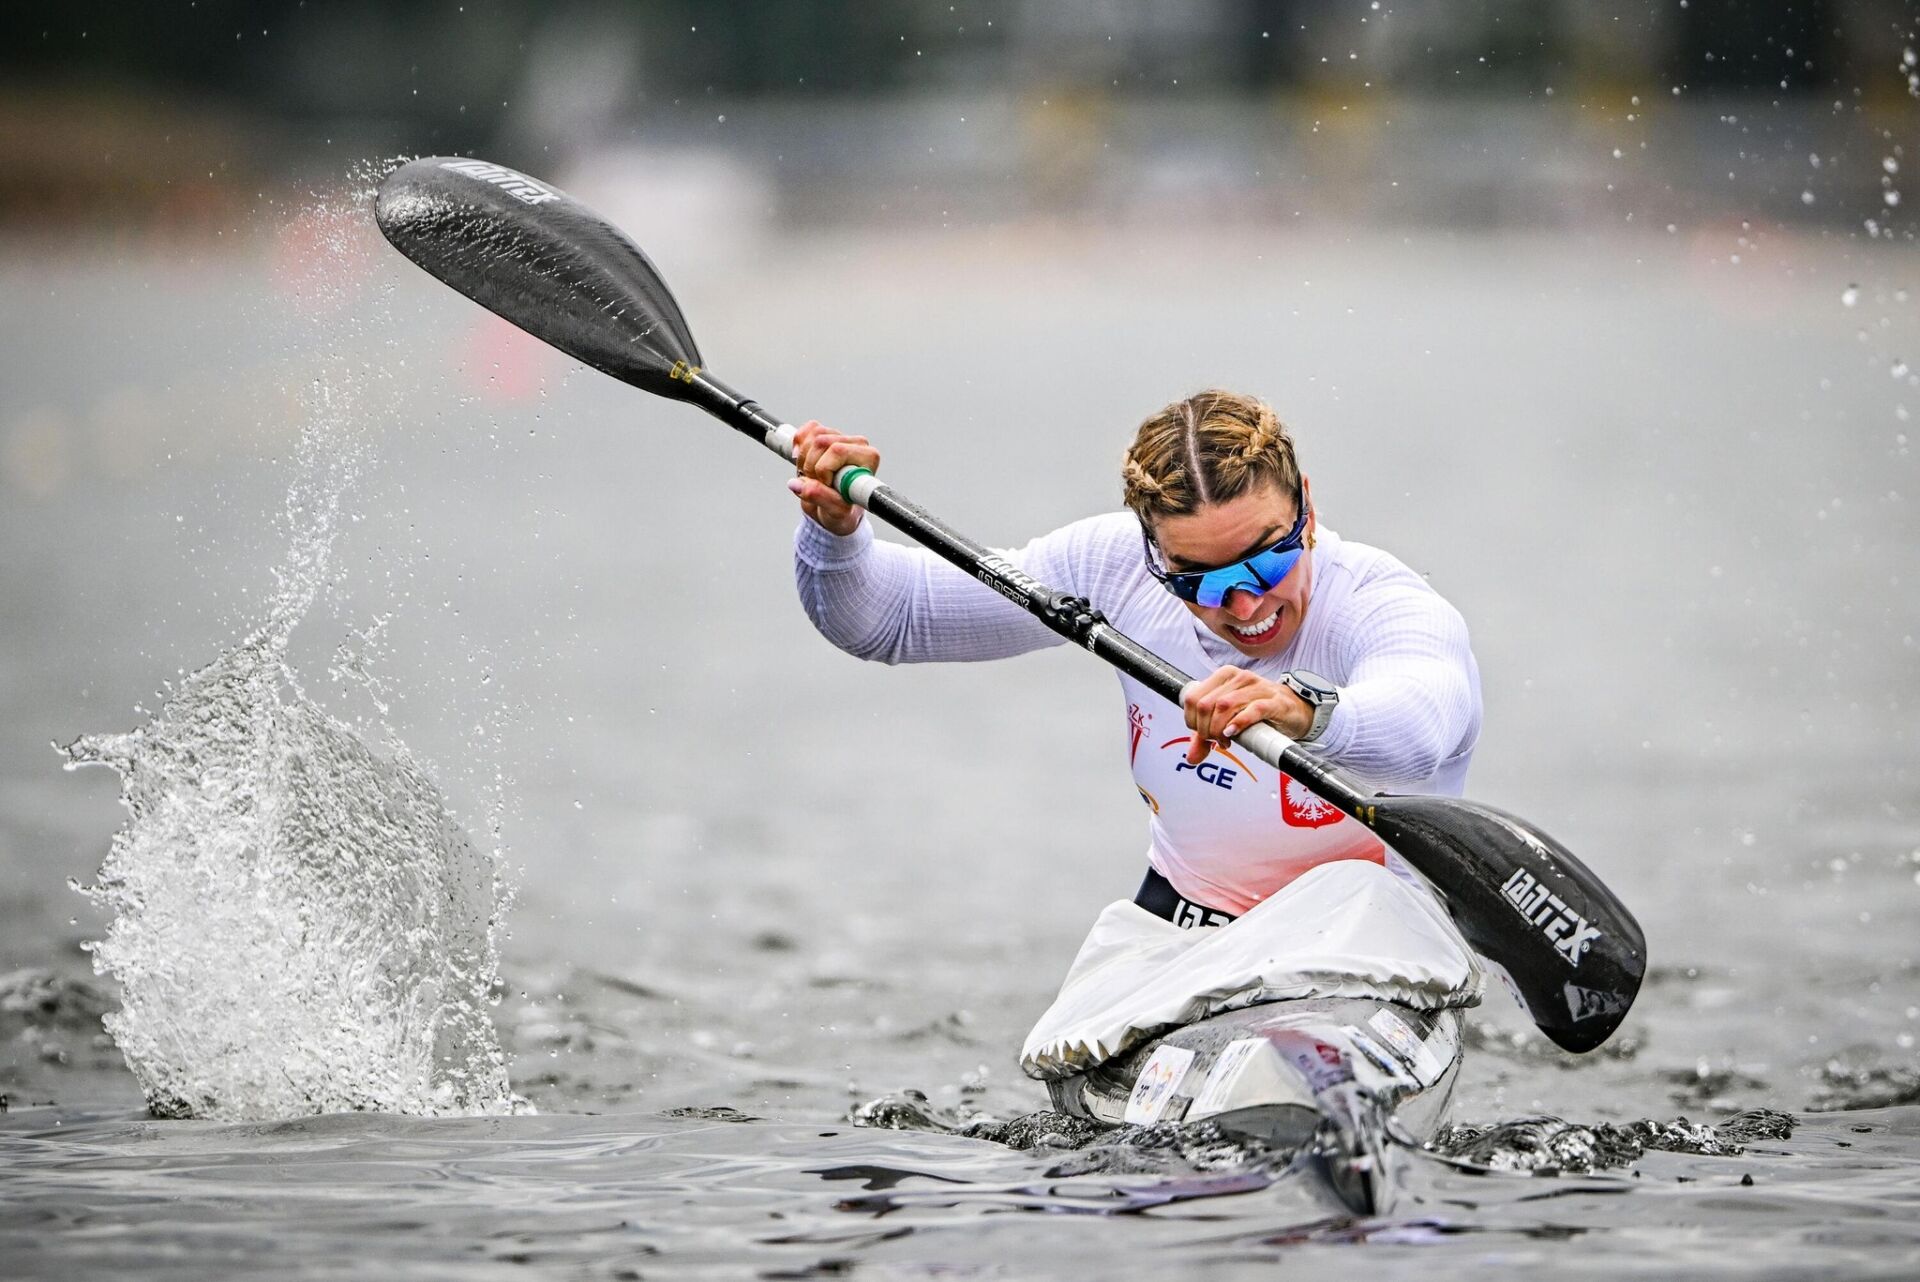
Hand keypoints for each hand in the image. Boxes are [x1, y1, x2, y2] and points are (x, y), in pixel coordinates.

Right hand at [788, 421, 878, 536]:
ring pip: (812, 435)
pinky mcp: (826, 434)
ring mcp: (841, 437)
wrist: (834, 509)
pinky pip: (806, 430)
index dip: (823, 470)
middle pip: (820, 441)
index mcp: (868, 458)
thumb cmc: (842, 510)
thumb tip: (797, 484)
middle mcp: (857, 444)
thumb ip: (819, 497)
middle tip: (816, 484)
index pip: (837, 451)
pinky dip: (799, 445)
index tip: (826, 486)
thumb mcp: (834, 511)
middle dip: (811, 467)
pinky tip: (803, 461)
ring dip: (804, 459)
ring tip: (812, 477)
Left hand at [1182, 666, 1311, 762]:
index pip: (1193, 698)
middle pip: (1206, 704)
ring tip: (1226, 741)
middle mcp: (1239, 678)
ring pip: (1224, 706)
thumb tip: (1191, 758)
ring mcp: (1257, 687)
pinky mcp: (1274, 701)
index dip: (1192, 721)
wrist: (1294, 710)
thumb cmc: (1258, 712)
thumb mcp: (1228, 720)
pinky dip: (1238, 723)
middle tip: (1217, 741)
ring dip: (1219, 730)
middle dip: (1206, 729)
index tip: (1204, 735)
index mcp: (1224, 676)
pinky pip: (1252, 709)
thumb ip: (1207, 737)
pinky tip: (1233, 733)